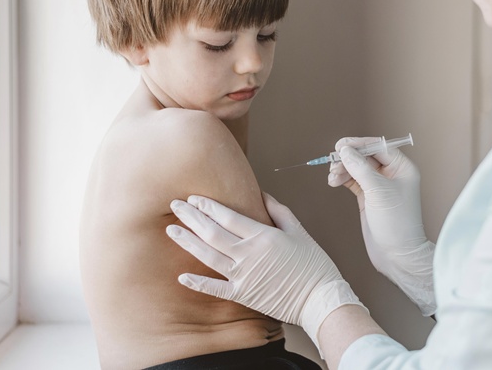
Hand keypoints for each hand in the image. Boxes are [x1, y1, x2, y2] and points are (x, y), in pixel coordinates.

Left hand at [167, 192, 365, 351]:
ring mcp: (243, 275)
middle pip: (213, 232)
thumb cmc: (313, 263)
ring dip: (188, 242)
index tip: (193, 198)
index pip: (228, 216)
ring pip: (208, 255)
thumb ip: (278, 211)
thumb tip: (261, 194)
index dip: (208, 206)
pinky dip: (197, 283)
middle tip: (175, 205)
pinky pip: (215, 288)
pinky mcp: (243, 294)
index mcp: (263, 235)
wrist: (319, 298)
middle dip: (191, 217)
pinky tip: (181, 276)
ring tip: (171, 230)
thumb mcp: (298, 231)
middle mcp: (249, 254)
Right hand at [329, 138, 435, 315]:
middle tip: (332, 161)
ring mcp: (379, 186)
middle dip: (348, 158)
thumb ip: (360, 168)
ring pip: (357, 168)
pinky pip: (353, 181)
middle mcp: (392, 174)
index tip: (340, 145)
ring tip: (332, 177)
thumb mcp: (378, 191)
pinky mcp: (368, 197)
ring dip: (342, 169)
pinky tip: (334, 181)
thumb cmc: (396, 222)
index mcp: (402, 168)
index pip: (378, 146)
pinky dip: (343, 179)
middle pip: (365, 156)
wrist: (397, 255)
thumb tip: (345, 150)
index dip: (359, 144)